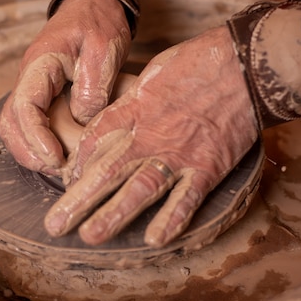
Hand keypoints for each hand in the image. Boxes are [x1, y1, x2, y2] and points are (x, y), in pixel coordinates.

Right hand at [0, 0, 130, 174]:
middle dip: (28, 151)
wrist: (94, 5)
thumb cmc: (99, 22)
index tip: (55, 158)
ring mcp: (34, 87)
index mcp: (40, 63)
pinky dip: (39, 142)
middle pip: (10, 122)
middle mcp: (29, 78)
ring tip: (59, 167)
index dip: (35, 137)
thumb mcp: (104, 49)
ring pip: (16, 125)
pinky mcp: (44, 95)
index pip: (24, 106)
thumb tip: (82, 121)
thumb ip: (93, 86)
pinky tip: (61, 154)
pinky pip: (31, 122)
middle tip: (56, 170)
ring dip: (31, 150)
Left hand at [44, 26, 258, 246]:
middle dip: (79, 200)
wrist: (244, 65)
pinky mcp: (208, 166)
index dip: (78, 163)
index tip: (66, 179)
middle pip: (107, 171)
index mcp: (136, 108)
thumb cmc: (200, 60)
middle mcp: (150, 135)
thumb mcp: (156, 70)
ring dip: (114, 215)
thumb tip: (122, 109)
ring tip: (91, 237)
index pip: (95, 140)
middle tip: (55, 225)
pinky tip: (155, 240)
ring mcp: (178, 154)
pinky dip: (172, 220)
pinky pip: (187, 198)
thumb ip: (137, 96)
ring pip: (140, 190)